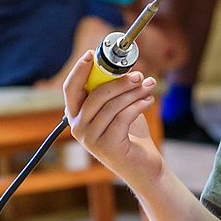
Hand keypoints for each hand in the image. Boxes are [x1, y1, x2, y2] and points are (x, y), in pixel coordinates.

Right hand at [63, 51, 163, 188]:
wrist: (143, 166)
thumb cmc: (129, 134)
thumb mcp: (118, 109)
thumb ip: (113, 92)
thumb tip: (123, 68)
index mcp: (76, 115)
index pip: (71, 88)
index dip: (79, 70)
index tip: (92, 54)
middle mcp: (78, 127)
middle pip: (94, 95)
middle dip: (117, 81)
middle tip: (137, 74)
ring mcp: (91, 139)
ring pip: (112, 106)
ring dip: (133, 92)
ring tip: (149, 86)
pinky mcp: (107, 146)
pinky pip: (123, 117)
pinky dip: (138, 105)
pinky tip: (149, 100)